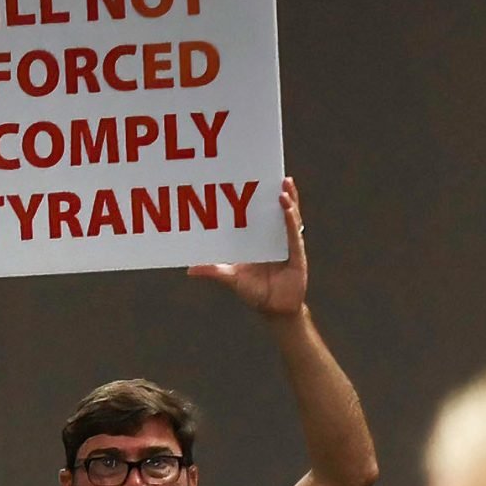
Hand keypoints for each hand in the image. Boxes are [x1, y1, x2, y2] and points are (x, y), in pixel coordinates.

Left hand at [188, 176, 306, 317]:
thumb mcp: (231, 278)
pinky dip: (290, 221)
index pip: (263, 215)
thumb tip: (189, 270)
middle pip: (280, 211)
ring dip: (289, 202)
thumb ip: (213, 271)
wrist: (273, 310)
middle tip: (277, 175)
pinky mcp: (296, 255)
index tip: (259, 181)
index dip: (263, 199)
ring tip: (284, 185)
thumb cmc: (255, 292)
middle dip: (280, 193)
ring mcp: (288, 245)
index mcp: (262, 240)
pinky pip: (293, 235)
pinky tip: (286, 208)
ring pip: (290, 218)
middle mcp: (276, 239)